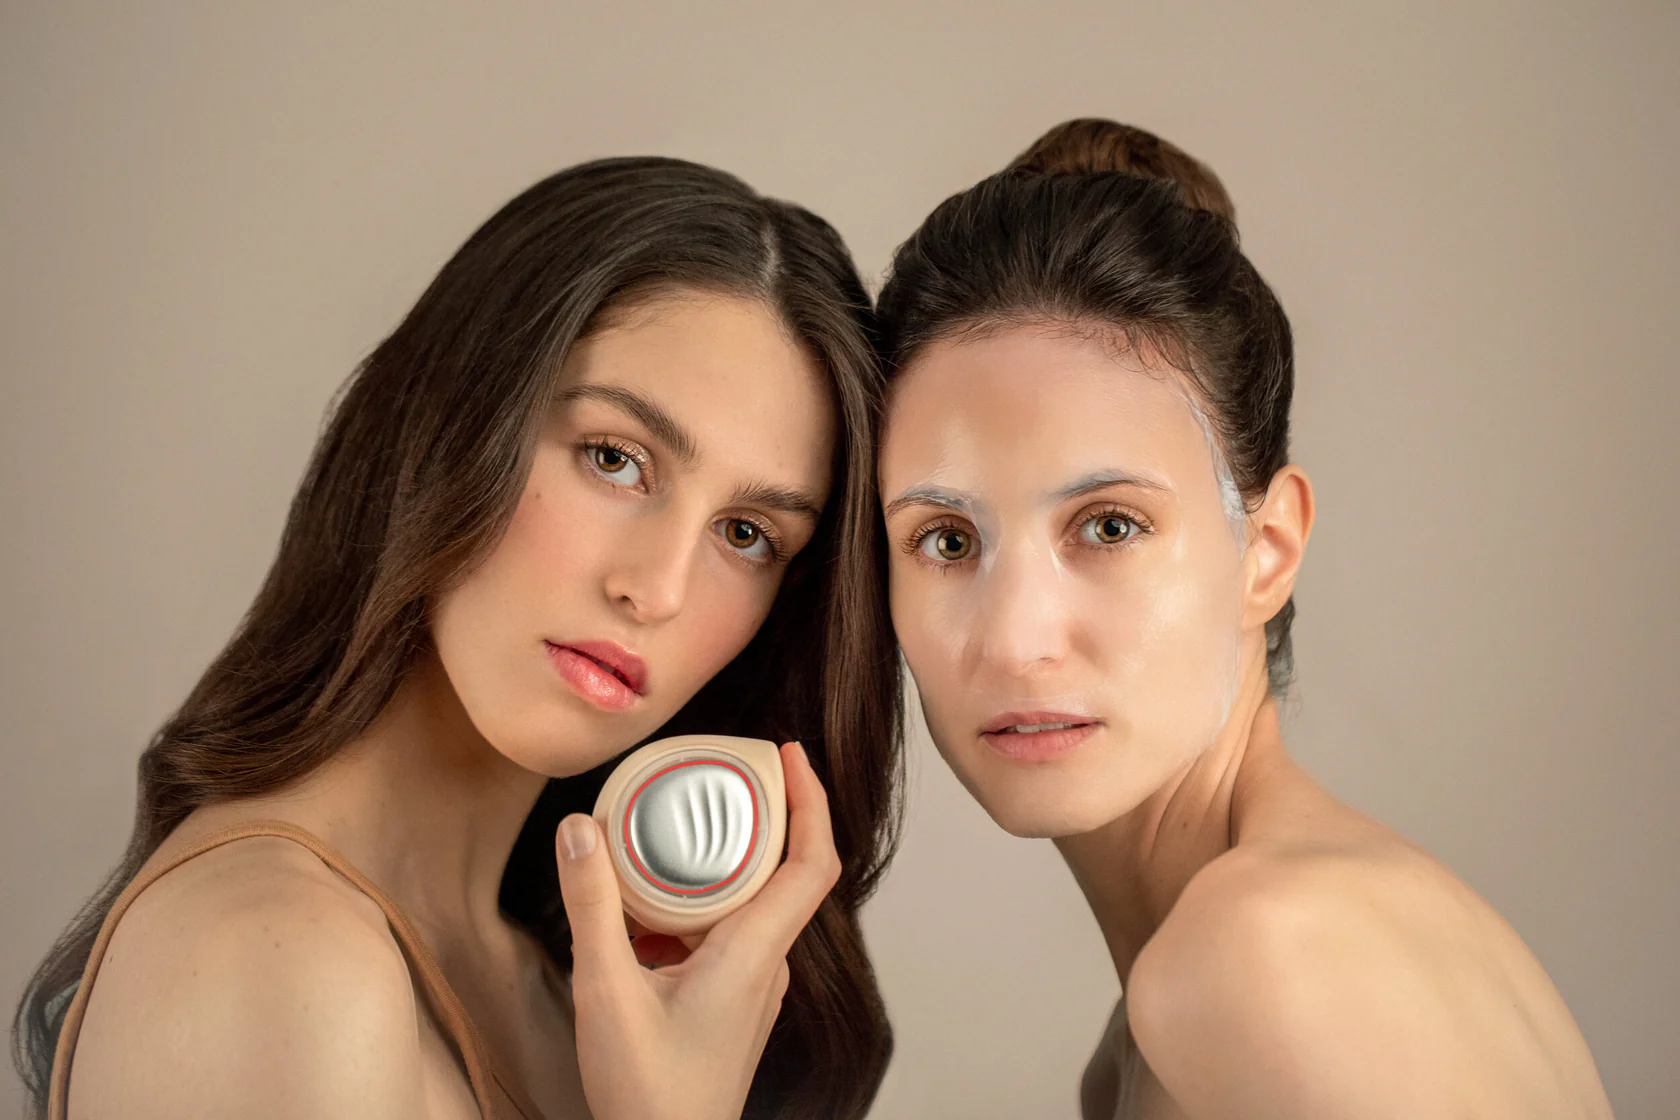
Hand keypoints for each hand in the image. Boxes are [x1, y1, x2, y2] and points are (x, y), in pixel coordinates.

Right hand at [555, 741, 840, 1119]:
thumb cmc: (651, 1096)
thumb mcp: (606, 991)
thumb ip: (592, 907)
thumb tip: (581, 829)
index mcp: (755, 952)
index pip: (813, 861)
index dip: (810, 799)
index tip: (786, 755)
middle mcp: (767, 963)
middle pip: (777, 869)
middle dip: (746, 817)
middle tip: (707, 776)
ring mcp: (754, 984)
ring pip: (745, 902)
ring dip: (711, 866)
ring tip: (663, 837)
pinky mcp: (734, 999)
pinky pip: (725, 932)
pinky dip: (693, 906)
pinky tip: (644, 911)